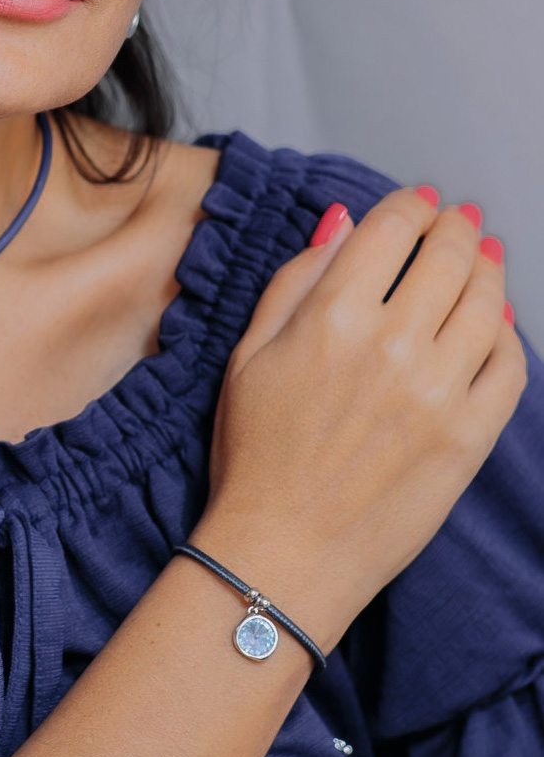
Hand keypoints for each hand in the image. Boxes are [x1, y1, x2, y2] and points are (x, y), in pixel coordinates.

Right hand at [191, 189, 526, 644]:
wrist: (283, 551)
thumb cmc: (254, 458)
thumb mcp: (246, 358)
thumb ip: (294, 282)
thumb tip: (340, 224)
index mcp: (332, 319)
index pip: (391, 230)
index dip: (408, 206)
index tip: (415, 205)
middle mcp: (394, 345)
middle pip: (449, 254)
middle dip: (453, 226)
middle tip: (453, 222)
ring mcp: (439, 392)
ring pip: (489, 300)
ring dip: (488, 268)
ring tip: (480, 261)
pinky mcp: (470, 436)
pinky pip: (510, 363)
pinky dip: (507, 332)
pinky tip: (491, 325)